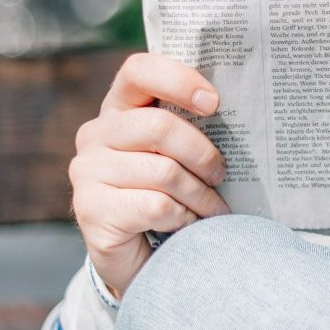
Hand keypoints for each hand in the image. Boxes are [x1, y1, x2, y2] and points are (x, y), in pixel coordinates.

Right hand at [70, 54, 230, 297]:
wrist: (141, 258)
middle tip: (221, 174)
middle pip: (159, 126)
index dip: (178, 80)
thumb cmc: (170, 195)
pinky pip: (156, 205)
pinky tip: (188, 225)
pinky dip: (184, 217)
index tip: (214, 103)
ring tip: (212, 209)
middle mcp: (95, 134)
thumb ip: (191, 127)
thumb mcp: (179, 155)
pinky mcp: (91, 210)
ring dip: (200, 195)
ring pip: (164, 171)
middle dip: (202, 153)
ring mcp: (87, 172)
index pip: (138, 70)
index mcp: (119, 109)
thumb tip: (242, 110)